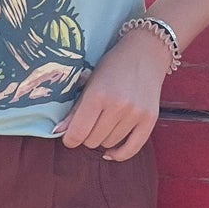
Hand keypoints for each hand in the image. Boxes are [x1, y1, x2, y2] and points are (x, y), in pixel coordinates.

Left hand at [56, 28, 168, 159]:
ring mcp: (136, 113)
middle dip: (87, 136)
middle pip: (92, 141)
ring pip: (109, 144)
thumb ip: (74, 109)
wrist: (145, 53)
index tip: (69, 137)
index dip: (70, 139)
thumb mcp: (89, 82)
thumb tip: (58, 131)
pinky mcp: (150, 119)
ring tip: (105, 122)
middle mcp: (118, 105)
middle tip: (90, 123)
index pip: (78, 132)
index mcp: (98, 94)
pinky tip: (111, 152)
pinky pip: (132, 149)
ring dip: (103, 139)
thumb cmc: (113, 66)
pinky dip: (119, 154)